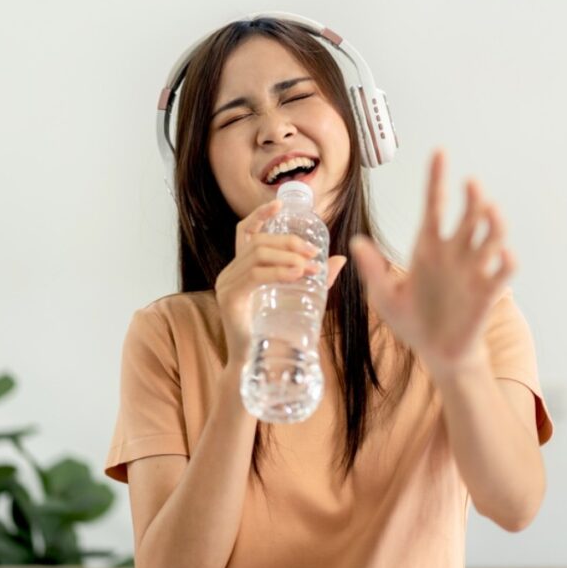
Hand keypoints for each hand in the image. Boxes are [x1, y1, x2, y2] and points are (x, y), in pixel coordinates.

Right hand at [216, 200, 347, 362]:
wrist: (256, 363)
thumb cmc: (275, 331)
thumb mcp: (298, 298)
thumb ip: (317, 279)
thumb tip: (340, 259)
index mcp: (241, 268)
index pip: (244, 231)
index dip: (260, 214)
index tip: (279, 204)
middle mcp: (229, 272)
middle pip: (258, 242)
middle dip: (289, 243)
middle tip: (314, 254)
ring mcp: (226, 284)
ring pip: (257, 255)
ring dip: (288, 257)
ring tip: (310, 267)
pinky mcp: (230, 299)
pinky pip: (254, 276)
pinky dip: (277, 272)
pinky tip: (295, 274)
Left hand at [349, 147, 515, 376]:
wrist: (436, 353)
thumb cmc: (411, 322)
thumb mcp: (384, 297)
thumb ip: (373, 271)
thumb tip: (355, 242)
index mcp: (428, 247)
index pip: (435, 204)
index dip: (436, 178)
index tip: (439, 152)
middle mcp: (454, 252)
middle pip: (467, 215)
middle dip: (472, 198)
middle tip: (470, 184)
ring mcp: (473, 270)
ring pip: (490, 236)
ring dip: (493, 223)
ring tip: (489, 211)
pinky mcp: (487, 292)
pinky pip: (502, 271)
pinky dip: (506, 260)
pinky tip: (503, 254)